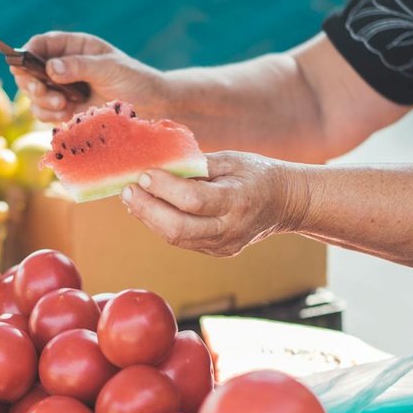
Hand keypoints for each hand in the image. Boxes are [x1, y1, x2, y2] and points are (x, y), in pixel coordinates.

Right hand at [12, 32, 165, 122]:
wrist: (151, 106)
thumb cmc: (134, 79)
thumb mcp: (109, 67)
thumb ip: (80, 66)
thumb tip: (51, 67)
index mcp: (72, 47)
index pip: (40, 44)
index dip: (27, 52)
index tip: (24, 65)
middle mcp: (62, 66)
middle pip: (28, 70)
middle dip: (30, 82)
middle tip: (41, 90)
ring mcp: (62, 89)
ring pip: (33, 94)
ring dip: (41, 101)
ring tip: (63, 106)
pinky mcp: (65, 110)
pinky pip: (43, 112)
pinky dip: (47, 115)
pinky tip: (65, 114)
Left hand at [121, 152, 311, 256]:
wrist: (285, 203)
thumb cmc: (255, 174)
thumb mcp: (231, 160)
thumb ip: (197, 165)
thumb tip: (159, 164)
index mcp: (238, 201)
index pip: (194, 200)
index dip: (164, 188)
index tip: (144, 174)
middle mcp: (230, 228)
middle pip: (179, 228)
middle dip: (147, 209)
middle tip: (127, 190)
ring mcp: (223, 245)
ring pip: (176, 238)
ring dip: (148, 218)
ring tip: (131, 198)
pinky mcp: (216, 251)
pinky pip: (182, 241)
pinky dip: (161, 224)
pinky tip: (148, 209)